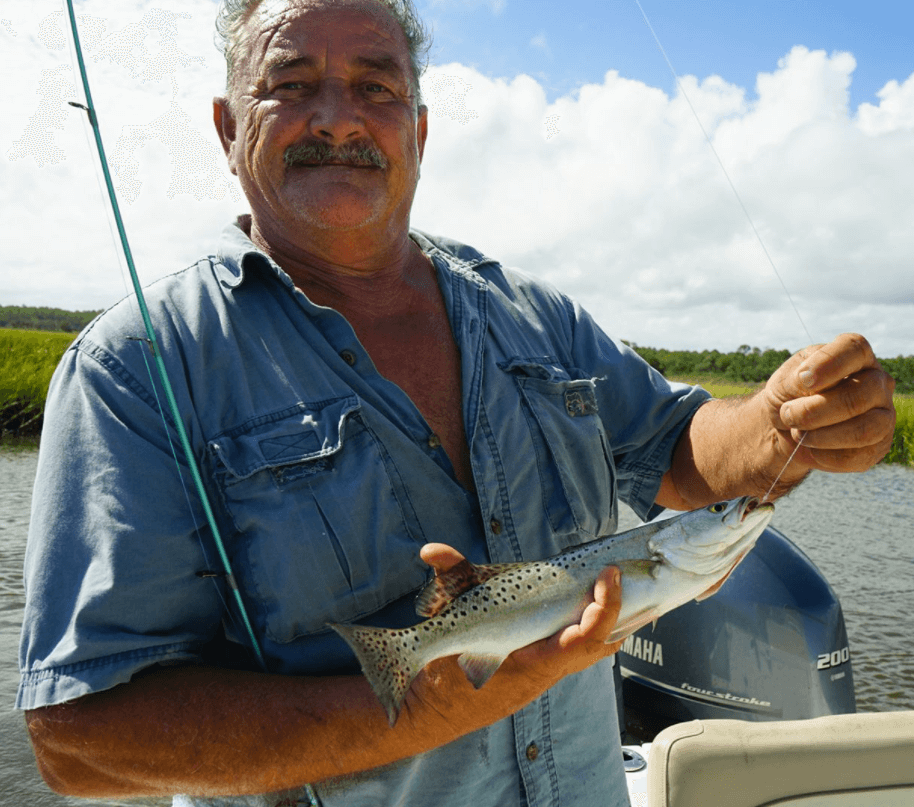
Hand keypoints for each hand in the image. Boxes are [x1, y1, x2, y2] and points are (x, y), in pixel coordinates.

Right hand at [420, 544, 623, 678]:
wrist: (433, 712)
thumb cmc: (443, 672)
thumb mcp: (444, 623)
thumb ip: (447, 581)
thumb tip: (432, 551)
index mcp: (530, 663)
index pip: (585, 639)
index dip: (605, 607)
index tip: (609, 574)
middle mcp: (544, 672)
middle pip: (601, 646)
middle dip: (620, 611)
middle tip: (620, 575)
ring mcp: (545, 675)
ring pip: (594, 652)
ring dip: (611, 622)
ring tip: (622, 590)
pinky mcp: (540, 672)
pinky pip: (580, 653)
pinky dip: (595, 631)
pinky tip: (597, 612)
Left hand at [764, 333, 895, 472]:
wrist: (787, 427)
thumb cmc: (789, 396)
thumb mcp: (783, 382)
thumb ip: (794, 379)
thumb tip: (807, 379)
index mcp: (855, 357)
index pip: (855, 349)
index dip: (829, 363)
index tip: (803, 380)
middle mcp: (877, 382)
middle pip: (859, 395)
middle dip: (813, 411)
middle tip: (788, 414)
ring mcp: (883, 415)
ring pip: (864, 430)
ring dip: (820, 436)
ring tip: (798, 433)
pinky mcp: (878, 446)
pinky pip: (857, 456)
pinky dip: (825, 456)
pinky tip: (811, 449)